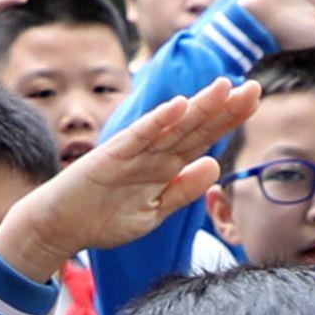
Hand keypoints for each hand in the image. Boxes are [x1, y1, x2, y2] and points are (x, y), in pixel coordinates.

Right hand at [0, 78, 237, 273]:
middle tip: (254, 87)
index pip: (203, 137)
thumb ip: (183, 192)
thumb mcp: (153, 212)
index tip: (254, 98)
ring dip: (197, 107)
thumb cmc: (103, 219)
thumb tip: (215, 166)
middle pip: (194, 126)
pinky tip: (177, 106)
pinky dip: (156, 122)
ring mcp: (133, 152)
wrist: (59, 227)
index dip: (228, 118)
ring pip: (171, 126)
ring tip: (224, 87)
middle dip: (223, 108)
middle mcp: (153, 153)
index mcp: (166, 165)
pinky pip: (138, 137)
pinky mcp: (110, 156)